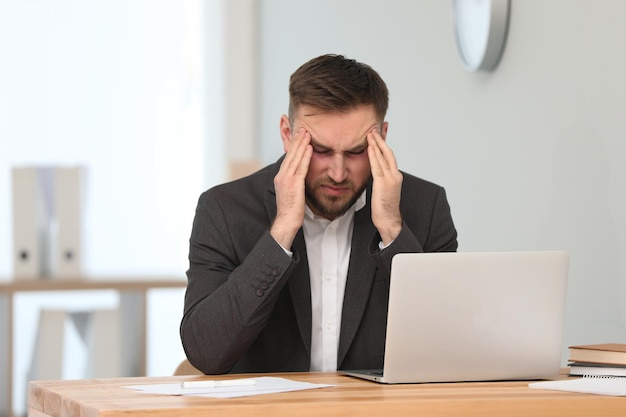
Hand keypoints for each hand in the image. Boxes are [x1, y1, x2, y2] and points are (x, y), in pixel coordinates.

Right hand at [270, 128, 312, 248]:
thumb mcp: (292, 194)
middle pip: (290, 154)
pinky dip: (305, 156)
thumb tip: (301, 178)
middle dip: (296, 140)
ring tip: (307, 133)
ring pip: (295, 157)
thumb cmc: (291, 211)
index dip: (293, 146)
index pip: (288, 158)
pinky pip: (301, 166)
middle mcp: (282, 176)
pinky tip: (310, 147)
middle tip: (302, 128)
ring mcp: (287, 179)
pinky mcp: (294, 184)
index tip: (298, 136)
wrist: (286, 222)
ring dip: (301, 144)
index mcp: (280, 177)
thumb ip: (295, 183)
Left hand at [367, 129, 402, 245]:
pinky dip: (373, 155)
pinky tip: (369, 147)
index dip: (384, 144)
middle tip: (374, 128)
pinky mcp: (384, 184)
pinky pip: (377, 166)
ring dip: (376, 144)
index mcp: (395, 176)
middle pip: (388, 152)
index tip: (379, 133)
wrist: (389, 220)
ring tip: (370, 133)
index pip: (389, 156)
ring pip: (383, 157)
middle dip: (381, 140)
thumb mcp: (382, 190)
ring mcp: (391, 179)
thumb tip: (373, 172)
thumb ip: (380, 179)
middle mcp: (395, 175)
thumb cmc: (384, 208)